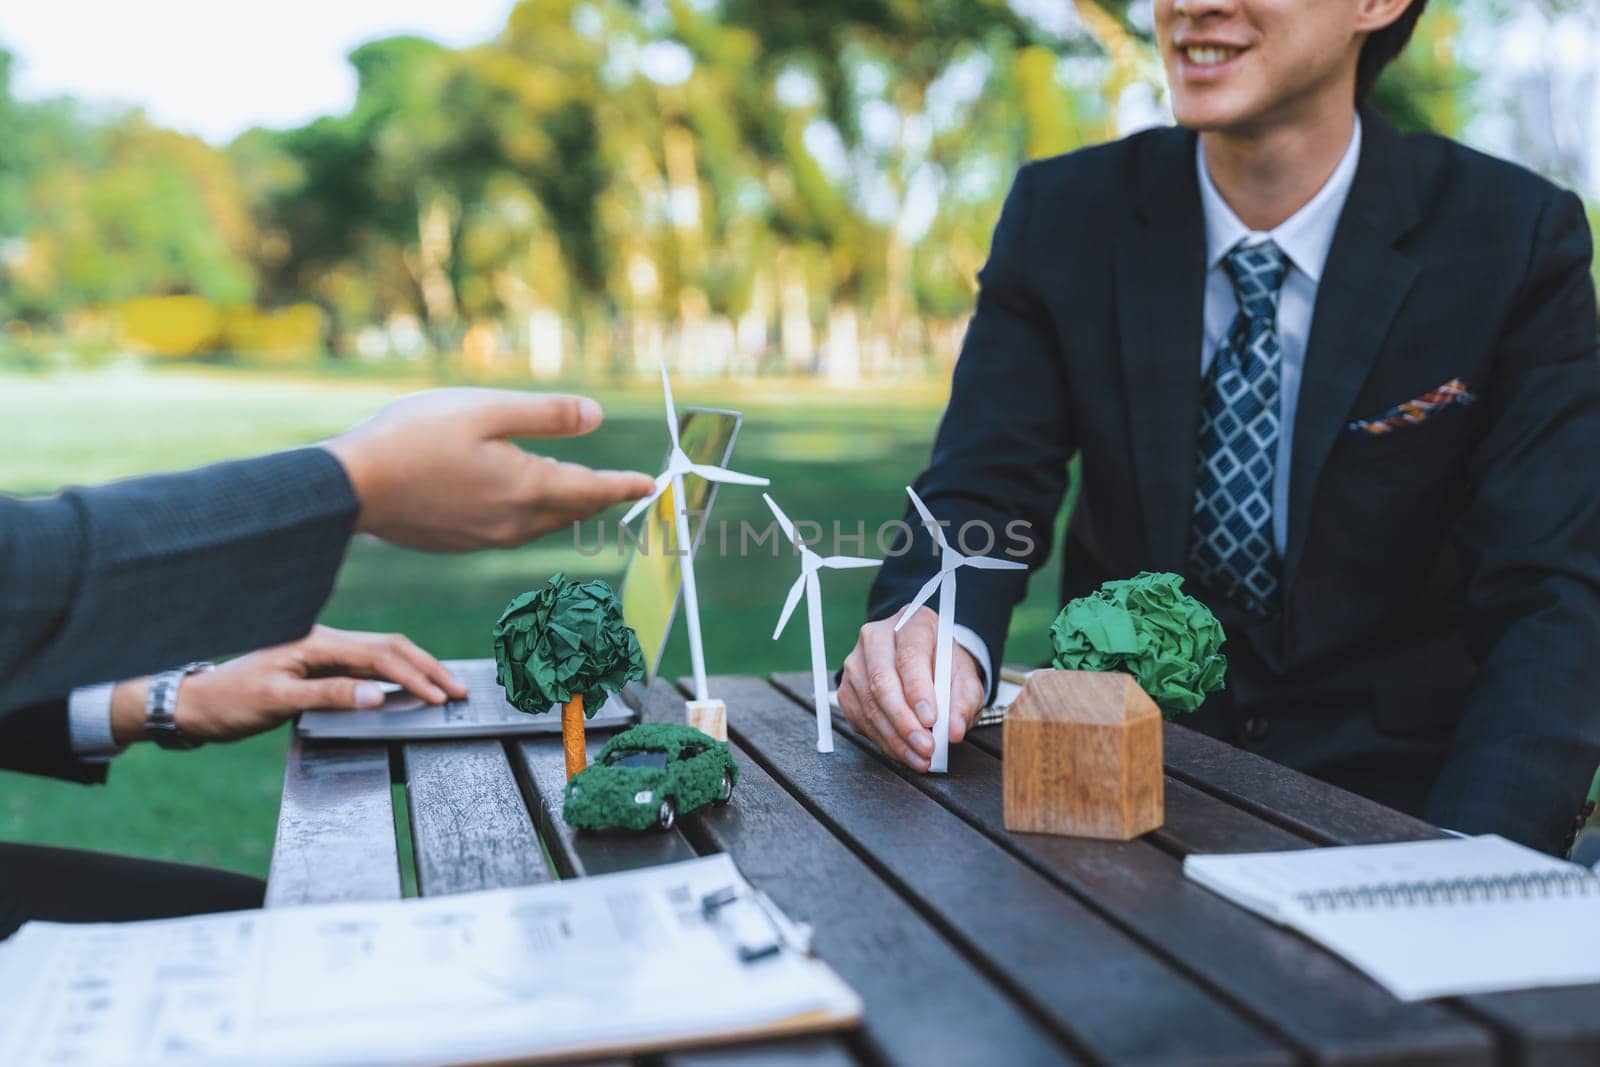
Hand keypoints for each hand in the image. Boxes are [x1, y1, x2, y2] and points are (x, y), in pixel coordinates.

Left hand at [109, 626, 470, 744]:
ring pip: (382, 654)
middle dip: (428, 667)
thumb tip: (378, 696)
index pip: (380, 655)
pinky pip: (368, 665)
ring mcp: (322, 652)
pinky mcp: (320, 666)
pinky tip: (409, 686)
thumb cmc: (229, 702)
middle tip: (459, 690)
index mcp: (316, 642)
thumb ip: (329, 696)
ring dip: (416, 669)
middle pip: (390, 647)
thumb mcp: (276, 700)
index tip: (441, 696)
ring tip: (445, 687)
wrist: (195, 704)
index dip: (415, 675)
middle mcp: (323, 640)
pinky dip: (396, 675)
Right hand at [322, 388, 655, 551]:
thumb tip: (596, 417)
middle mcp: (513, 524)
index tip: (650, 484)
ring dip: (565, 506)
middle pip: (571, 510)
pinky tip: (520, 500)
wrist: (348, 489)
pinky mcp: (459, 542)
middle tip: (623, 486)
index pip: (593, 490)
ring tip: (579, 490)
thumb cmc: (412, 439)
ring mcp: (485, 539)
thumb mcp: (485, 410)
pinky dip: (530, 513)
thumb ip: (545, 416)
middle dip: (599, 497)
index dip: (625, 485)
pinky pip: (511, 530)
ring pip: (541, 523)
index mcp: (526, 489)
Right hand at [838, 606, 985, 772]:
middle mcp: (877, 636)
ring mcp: (856, 661)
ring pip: (869, 703)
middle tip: (926, 747)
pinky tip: (903, 751)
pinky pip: (860, 718)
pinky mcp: (846, 687)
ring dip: (895, 737)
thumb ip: (964, 700)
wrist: (925, 664)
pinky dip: (883, 739)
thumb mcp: (965, 678)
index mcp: (913, 622)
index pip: (910, 654)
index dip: (918, 689)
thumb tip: (954, 729)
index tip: (931, 719)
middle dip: (905, 721)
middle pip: (882, 680)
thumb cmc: (944, 667)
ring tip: (919, 757)